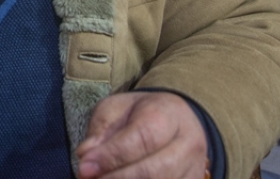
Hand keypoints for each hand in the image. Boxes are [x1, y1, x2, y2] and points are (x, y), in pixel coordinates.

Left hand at [75, 91, 208, 178]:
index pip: (142, 138)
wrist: (178, 120)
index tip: (84, 167)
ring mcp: (194, 169)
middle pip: (154, 171)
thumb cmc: (141, 113)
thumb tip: (85, 155)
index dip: (112, 157)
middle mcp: (188, 144)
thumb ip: (101, 129)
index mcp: (169, 114)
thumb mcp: (117, 108)